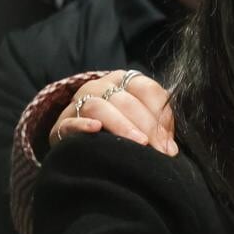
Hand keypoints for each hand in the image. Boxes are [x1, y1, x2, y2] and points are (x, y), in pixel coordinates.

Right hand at [50, 69, 176, 153]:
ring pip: (100, 106)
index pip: (148, 90)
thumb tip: (170, 148)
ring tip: (139, 143)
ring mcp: (79, 101)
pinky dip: (83, 124)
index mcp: (125, 81)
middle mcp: (101, 85)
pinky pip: (70, 120)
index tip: (170, 143)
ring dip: (122, 126)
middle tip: (160, 151)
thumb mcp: (141, 123)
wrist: (81, 142)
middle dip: (147, 127)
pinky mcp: (62, 122)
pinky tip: (96, 129)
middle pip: (127, 101)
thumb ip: (157, 127)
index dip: (162, 115)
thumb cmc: (120, 130)